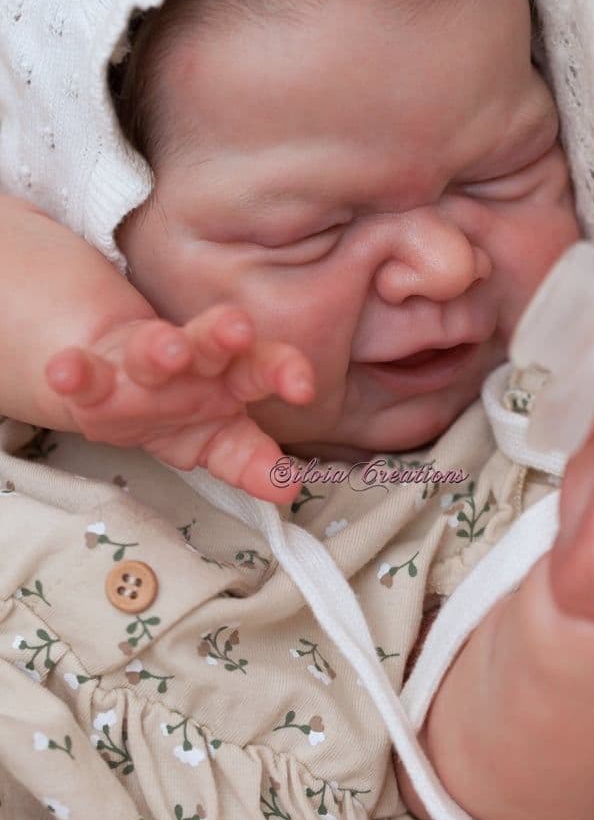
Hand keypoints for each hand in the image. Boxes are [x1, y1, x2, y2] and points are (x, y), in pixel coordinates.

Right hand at [43, 304, 311, 503]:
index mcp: (232, 377)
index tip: (303, 387)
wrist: (123, 382)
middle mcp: (192, 363)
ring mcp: (140, 365)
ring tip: (168, 351)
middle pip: (212, 344)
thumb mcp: (223, 439)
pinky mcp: (95, 375)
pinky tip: (64, 372)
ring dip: (160, 347)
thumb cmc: (187, 412)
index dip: (284, 372)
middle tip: (238, 330)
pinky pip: (84, 373)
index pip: (263, 368)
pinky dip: (74, 373)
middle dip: (224, 337)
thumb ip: (254, 462)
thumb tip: (288, 488)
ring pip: (151, 348)